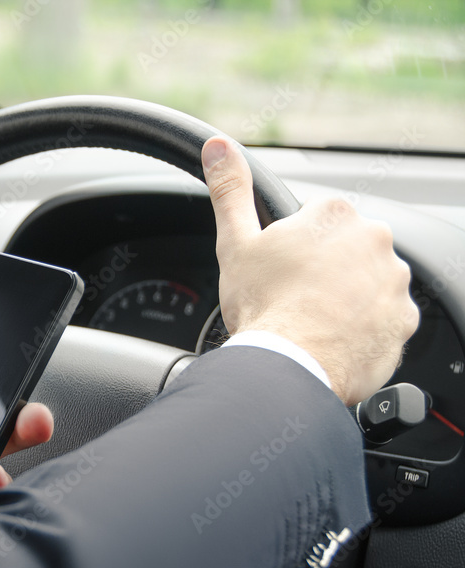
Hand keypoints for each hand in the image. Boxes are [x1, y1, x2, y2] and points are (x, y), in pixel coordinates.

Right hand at [201, 136, 418, 404]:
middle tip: (292, 299)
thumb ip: (230, 190)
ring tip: (311, 323)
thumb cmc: (264, 305)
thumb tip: (218, 147)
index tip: (280, 271)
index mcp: (335, 215)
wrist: (291, 366)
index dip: (293, 248)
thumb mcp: (235, 243)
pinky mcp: (403, 322)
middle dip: (324, 271)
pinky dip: (363, 328)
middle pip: (345, 251)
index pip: (317, 222)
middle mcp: (375, 240)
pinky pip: (383, 319)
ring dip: (346, 298)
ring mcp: (394, 282)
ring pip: (367, 284)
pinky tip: (331, 339)